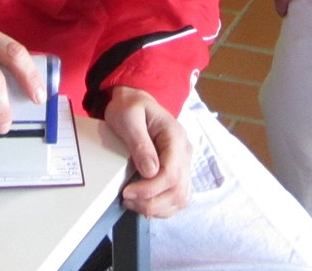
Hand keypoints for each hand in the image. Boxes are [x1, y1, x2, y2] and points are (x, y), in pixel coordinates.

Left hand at [105, 86, 191, 218]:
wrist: (134, 102)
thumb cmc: (130, 107)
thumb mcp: (128, 118)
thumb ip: (140, 143)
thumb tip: (150, 171)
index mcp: (176, 137)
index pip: (171, 174)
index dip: (150, 190)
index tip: (127, 193)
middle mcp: (184, 152)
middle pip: (178, 191)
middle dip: (152, 203)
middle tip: (127, 200)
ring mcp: (183, 163)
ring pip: (180, 199)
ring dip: (156, 208)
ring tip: (133, 203)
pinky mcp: (177, 172)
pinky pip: (176, 198)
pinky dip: (161, 207)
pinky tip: (144, 203)